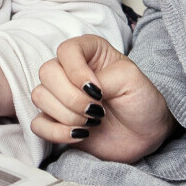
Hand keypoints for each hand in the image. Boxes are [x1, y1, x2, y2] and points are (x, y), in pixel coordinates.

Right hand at [31, 34, 173, 161]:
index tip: (98, 91)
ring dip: (66, 114)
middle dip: (71, 97)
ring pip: (39, 96)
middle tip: (96, 110)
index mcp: (89, 52)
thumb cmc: (143, 101)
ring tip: (92, 122)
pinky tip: (80, 135)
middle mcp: (70, 70)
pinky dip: (56, 132)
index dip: (76, 71)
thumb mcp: (132, 80)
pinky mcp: (56, 121)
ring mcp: (61, 96)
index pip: (66, 50)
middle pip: (46, 72)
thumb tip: (81, 90)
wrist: (147, 135)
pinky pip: (37, 124)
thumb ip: (104, 78)